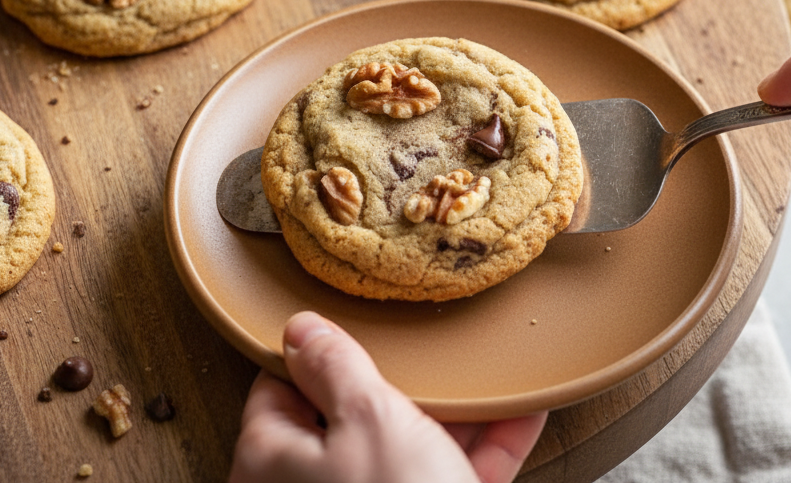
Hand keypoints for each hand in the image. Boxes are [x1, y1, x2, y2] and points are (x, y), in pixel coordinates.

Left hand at [229, 311, 546, 482]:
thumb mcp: (368, 419)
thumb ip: (334, 366)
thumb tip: (299, 330)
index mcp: (271, 460)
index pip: (281, 386)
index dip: (322, 351)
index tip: (355, 323)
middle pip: (350, 417)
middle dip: (402, 384)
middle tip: (429, 348)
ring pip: (406, 448)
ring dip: (452, 413)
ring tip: (486, 376)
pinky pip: (448, 475)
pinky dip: (483, 450)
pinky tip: (519, 414)